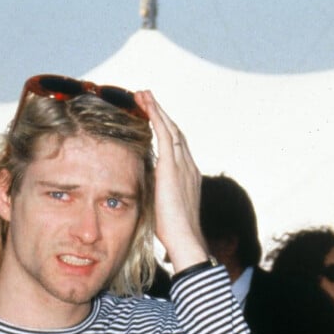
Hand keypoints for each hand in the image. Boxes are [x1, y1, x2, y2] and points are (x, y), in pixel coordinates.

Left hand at [135, 90, 207, 271]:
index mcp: (188, 176)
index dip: (165, 129)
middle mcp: (189, 166)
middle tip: (147, 97)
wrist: (185, 238)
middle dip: (161, 114)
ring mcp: (183, 165)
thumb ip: (158, 192)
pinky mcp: (172, 167)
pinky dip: (156, 117)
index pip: (177, 146)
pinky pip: (165, 135)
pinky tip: (147, 106)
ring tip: (144, 95)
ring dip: (157, 110)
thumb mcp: (164, 206)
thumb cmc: (174, 231)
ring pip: (170, 129)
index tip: (154, 118)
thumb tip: (145, 190)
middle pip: (175, 132)